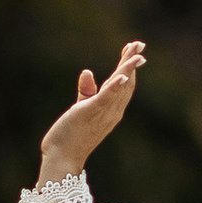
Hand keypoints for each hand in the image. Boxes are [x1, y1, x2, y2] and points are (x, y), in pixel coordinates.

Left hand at [38, 40, 145, 184]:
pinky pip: (106, 98)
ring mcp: (104, 113)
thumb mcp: (81, 108)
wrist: (62, 158)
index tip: (133, 48)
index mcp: (111, 110)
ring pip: (120, 87)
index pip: (124, 83)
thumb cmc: (70, 136)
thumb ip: (86, 91)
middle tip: (139, 44)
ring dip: (128, 69)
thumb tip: (87, 72)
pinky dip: (115, 86)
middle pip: (127, 82)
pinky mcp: (91, 113)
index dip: (129, 65)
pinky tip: (122, 75)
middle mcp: (112, 111)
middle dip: (132, 62)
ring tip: (137, 54)